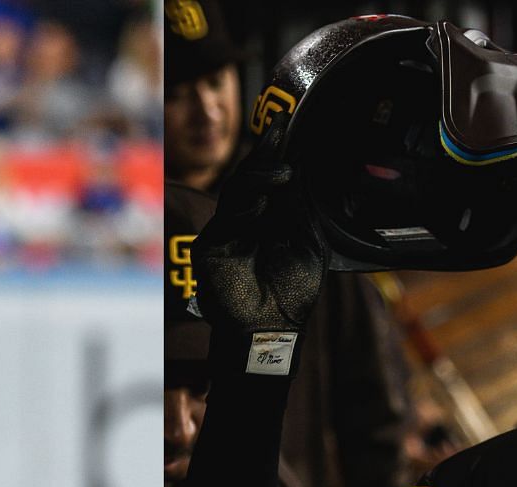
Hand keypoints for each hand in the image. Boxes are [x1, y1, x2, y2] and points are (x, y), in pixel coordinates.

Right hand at [191, 123, 328, 340]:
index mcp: (268, 220)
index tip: (286, 124)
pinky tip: (264, 201)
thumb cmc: (292, 295)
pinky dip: (245, 207)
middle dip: (264, 153)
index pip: (269, 178)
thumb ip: (299, 209)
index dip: (275, 151)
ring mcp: (225, 234)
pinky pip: (226, 218)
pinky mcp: (210, 248)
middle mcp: (245, 222)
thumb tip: (300, 168)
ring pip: (236, 193)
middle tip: (279, 128)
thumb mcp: (307, 243)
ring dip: (259, 178)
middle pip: (249, 178)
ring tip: (282, 172)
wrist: (272, 332)